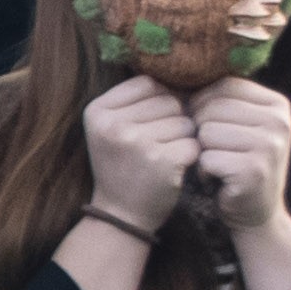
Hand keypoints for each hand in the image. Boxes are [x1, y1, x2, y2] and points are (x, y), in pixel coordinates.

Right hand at [77, 73, 201, 219]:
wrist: (121, 215)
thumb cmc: (123, 165)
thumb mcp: (113, 128)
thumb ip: (136, 99)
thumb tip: (182, 73)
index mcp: (96, 110)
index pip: (148, 83)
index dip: (158, 102)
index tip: (145, 126)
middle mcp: (113, 124)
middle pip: (169, 100)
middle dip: (172, 121)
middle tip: (153, 146)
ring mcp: (136, 143)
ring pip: (185, 121)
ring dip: (182, 139)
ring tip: (161, 157)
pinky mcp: (161, 161)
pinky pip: (194, 143)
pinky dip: (190, 156)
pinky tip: (172, 168)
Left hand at [182, 76, 290, 229]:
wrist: (256, 213)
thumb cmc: (238, 163)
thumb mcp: (240, 126)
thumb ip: (222, 101)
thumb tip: (177, 74)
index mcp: (277, 104)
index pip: (224, 86)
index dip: (203, 104)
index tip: (208, 126)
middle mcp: (279, 121)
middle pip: (212, 108)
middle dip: (201, 131)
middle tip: (216, 151)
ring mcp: (270, 145)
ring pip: (205, 132)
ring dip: (203, 152)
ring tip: (220, 164)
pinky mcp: (254, 169)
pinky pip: (206, 158)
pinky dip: (204, 171)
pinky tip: (219, 179)